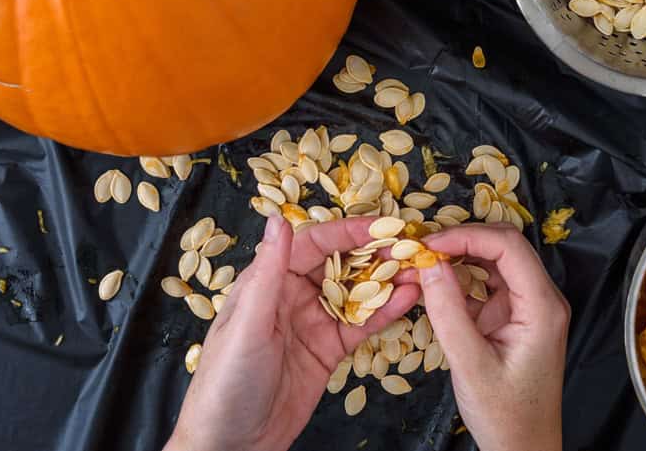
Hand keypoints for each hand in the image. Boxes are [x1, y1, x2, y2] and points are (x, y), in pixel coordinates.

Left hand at [165, 216, 421, 450]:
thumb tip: (278, 219)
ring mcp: (313, 322)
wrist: (231, 444)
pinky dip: (386, 311)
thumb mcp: (247, 324)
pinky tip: (409, 299)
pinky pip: (361, 324)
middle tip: (411, 247)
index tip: (383, 226)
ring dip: (387, 280)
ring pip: (356, 291)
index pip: (313, 244)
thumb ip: (268, 272)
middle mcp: (292, 295)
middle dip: (376, 253)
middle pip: (340, 263)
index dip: (348, 232)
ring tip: (420, 270)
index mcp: (268, 281)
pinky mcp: (329, 350)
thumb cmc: (225, 382)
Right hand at [418, 225, 568, 450]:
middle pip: (503, 246)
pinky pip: (486, 284)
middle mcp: (541, 299)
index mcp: (543, 307)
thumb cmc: (506, 416)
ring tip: (421, 261)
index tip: (429, 244)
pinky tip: (433, 283)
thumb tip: (428, 264)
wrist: (523, 448)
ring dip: (458, 256)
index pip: (508, 247)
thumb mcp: (471, 365)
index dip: (467, 236)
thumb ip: (449, 312)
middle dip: (460, 240)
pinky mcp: (513, 316)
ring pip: (493, 261)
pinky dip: (459, 279)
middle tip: (420, 247)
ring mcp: (527, 307)